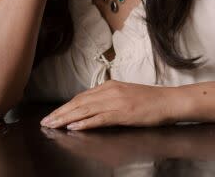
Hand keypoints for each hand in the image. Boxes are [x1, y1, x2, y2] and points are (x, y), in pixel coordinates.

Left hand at [39, 80, 177, 129]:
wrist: (170, 101)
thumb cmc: (150, 100)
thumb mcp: (125, 94)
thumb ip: (108, 98)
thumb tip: (92, 106)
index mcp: (109, 86)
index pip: (81, 97)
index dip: (65, 106)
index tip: (52, 114)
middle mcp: (109, 91)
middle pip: (79, 103)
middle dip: (60, 113)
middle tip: (45, 122)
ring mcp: (116, 102)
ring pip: (85, 110)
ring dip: (66, 118)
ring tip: (52, 125)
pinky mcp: (123, 113)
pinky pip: (100, 118)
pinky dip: (85, 123)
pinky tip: (74, 127)